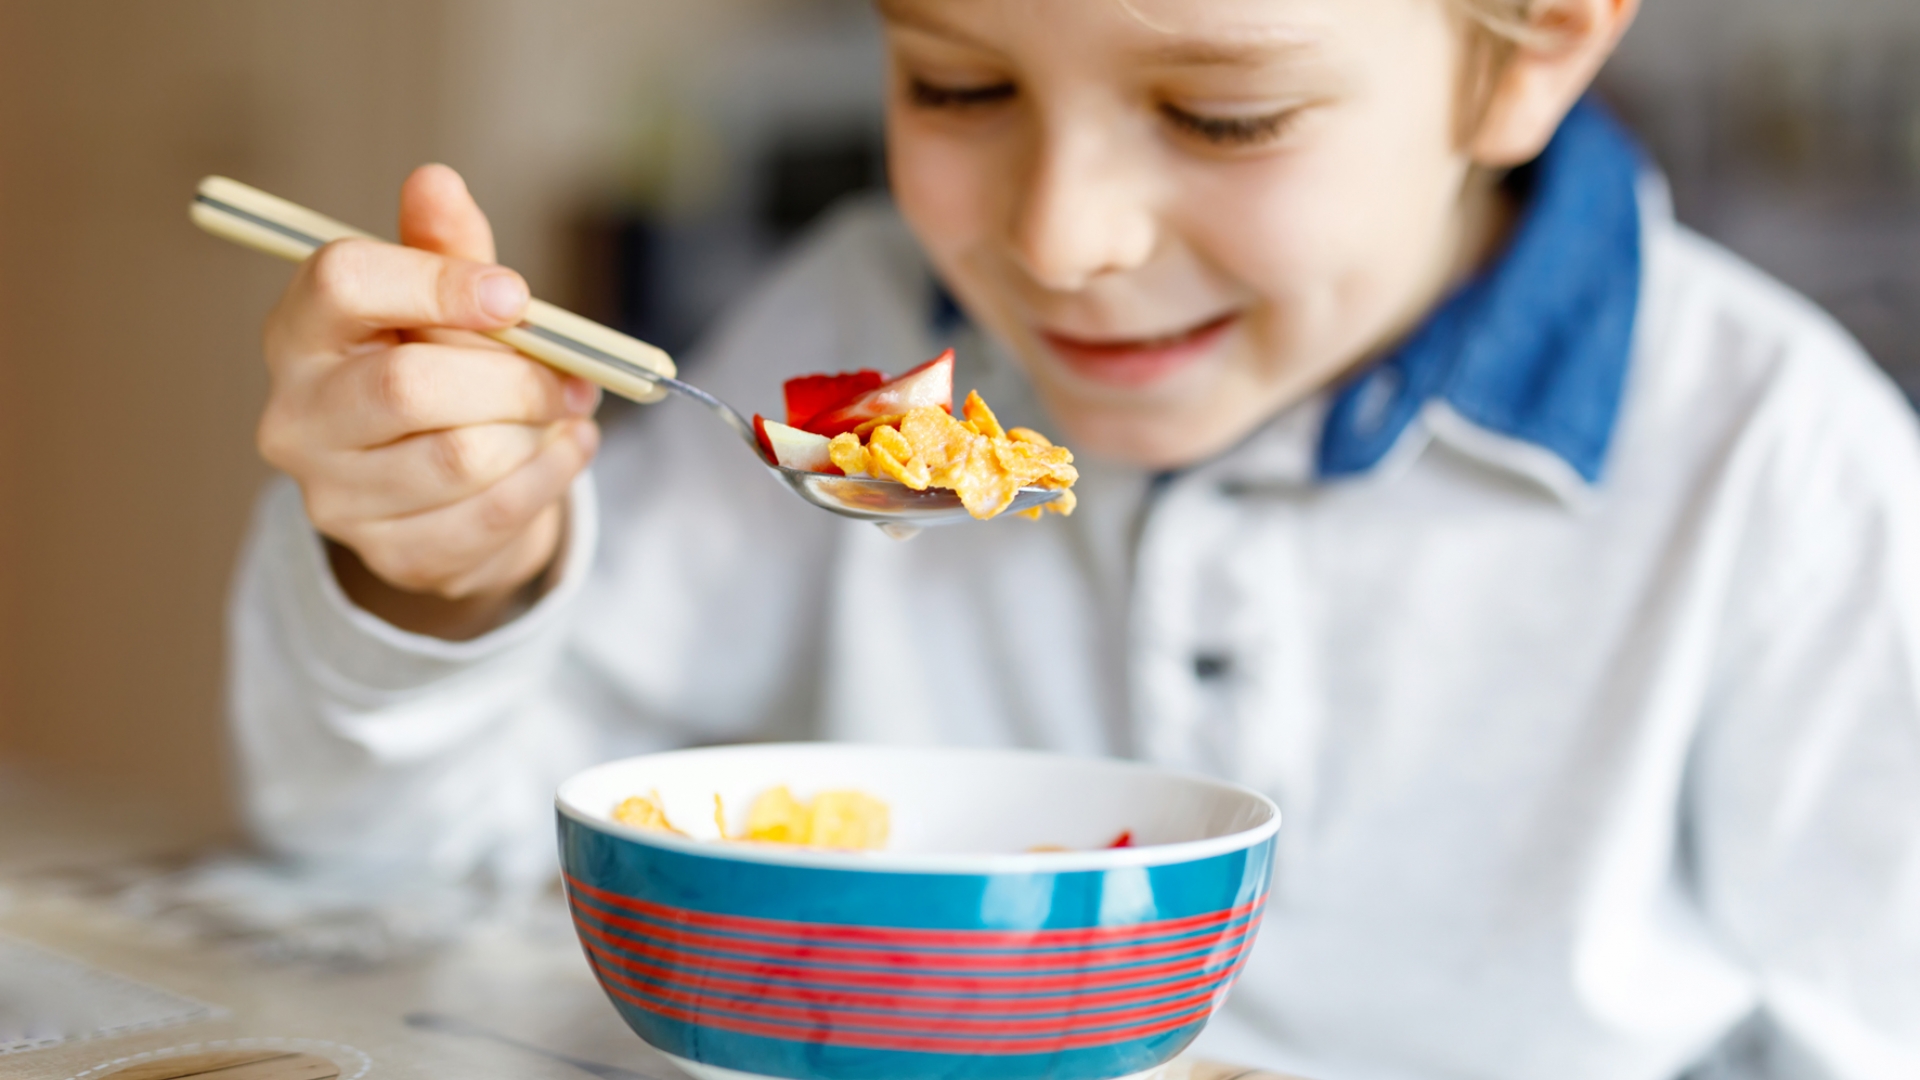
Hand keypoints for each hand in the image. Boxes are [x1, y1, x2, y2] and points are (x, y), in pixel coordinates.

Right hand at [258, 164, 600, 639]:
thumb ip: (444, 246)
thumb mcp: (442, 299)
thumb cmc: (439, 365)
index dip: (439, 282)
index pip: (343, 283)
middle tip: (572, 374)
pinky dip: (550, 476)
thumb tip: (436, 180)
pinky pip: (492, 514)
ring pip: (461, 457)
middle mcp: (296, 417)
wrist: (443, 487)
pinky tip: (568, 448)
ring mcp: (335, 495)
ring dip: (537, 430)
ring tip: (567, 409)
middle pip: (409, 386)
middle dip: (513, 377)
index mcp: (300, 331)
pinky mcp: (391, 553)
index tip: (515, 295)